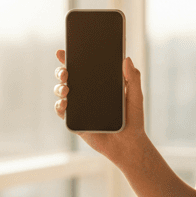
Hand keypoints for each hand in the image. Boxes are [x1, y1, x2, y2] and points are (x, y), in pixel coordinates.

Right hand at [53, 48, 146, 164]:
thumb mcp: (136, 97)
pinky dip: (60, 106)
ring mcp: (79, 107)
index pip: (83, 67)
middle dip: (61, 71)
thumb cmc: (134, 120)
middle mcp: (86, 93)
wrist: (129, 145)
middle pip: (68, 77)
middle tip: (65, 72)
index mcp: (99, 84)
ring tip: (66, 89)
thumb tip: (126, 58)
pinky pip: (62, 112)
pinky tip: (64, 103)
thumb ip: (133, 78)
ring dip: (59, 88)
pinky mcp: (75, 121)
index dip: (71, 58)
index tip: (63, 51)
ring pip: (62, 92)